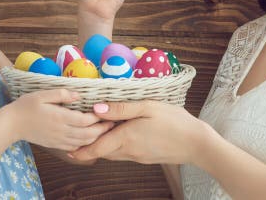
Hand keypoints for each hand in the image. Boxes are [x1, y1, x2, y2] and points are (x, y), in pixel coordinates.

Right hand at [5, 89, 114, 151]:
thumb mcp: (42, 94)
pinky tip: (89, 138)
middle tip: (113, 122)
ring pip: (83, 142)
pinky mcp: (55, 144)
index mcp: (60, 117)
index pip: (85, 120)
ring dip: (96, 137)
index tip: (108, 111)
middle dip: (102, 129)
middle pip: (88, 134)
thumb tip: (79, 94)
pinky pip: (74, 147)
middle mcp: (62, 131)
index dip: (99, 117)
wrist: (11, 124)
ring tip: (105, 130)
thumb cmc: (26, 105)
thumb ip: (62, 94)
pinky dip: (85, 143)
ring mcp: (59, 140)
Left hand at [68, 100, 207, 164]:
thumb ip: (121, 109)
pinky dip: (116, 146)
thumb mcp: (148, 107)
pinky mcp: (146, 158)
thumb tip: (96, 109)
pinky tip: (119, 135)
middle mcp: (129, 151)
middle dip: (90, 147)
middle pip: (103, 152)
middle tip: (78, 138)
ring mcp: (138, 156)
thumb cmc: (174, 122)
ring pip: (114, 153)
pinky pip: (125, 153)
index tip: (68, 150)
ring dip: (103, 146)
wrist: (197, 144)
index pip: (97, 148)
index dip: (82, 150)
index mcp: (126, 138)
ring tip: (95, 135)